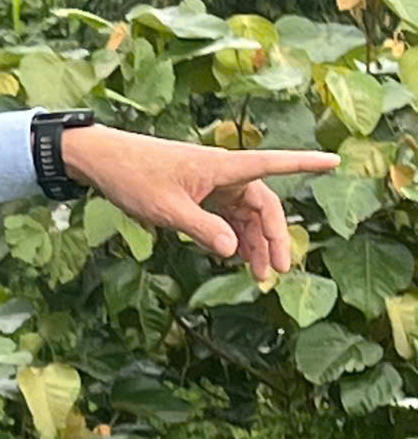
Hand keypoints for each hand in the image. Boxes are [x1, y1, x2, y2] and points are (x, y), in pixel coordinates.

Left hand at [62, 129, 336, 284]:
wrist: (104, 161)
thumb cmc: (134, 177)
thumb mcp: (167, 209)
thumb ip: (203, 229)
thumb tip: (234, 251)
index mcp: (223, 167)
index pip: (274, 164)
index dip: (306, 163)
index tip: (335, 162)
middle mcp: (224, 173)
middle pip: (263, 205)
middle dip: (273, 237)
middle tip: (276, 272)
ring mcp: (212, 184)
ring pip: (245, 215)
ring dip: (253, 244)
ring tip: (257, 276)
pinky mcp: (200, 194)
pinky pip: (227, 217)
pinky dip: (234, 238)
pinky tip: (236, 259)